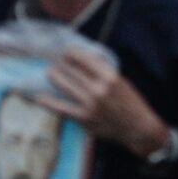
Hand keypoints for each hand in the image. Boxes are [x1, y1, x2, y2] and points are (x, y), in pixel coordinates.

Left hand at [42, 47, 170, 158]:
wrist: (138, 127)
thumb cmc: (130, 101)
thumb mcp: (121, 80)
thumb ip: (104, 71)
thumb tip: (84, 59)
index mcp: (110, 76)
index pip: (85, 59)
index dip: (72, 54)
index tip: (66, 52)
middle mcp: (99, 88)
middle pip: (73, 71)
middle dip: (62, 64)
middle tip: (55, 61)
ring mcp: (90, 104)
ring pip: (65, 85)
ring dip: (55, 77)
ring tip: (50, 73)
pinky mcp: (84, 118)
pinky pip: (62, 108)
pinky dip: (49, 102)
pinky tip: (39, 97)